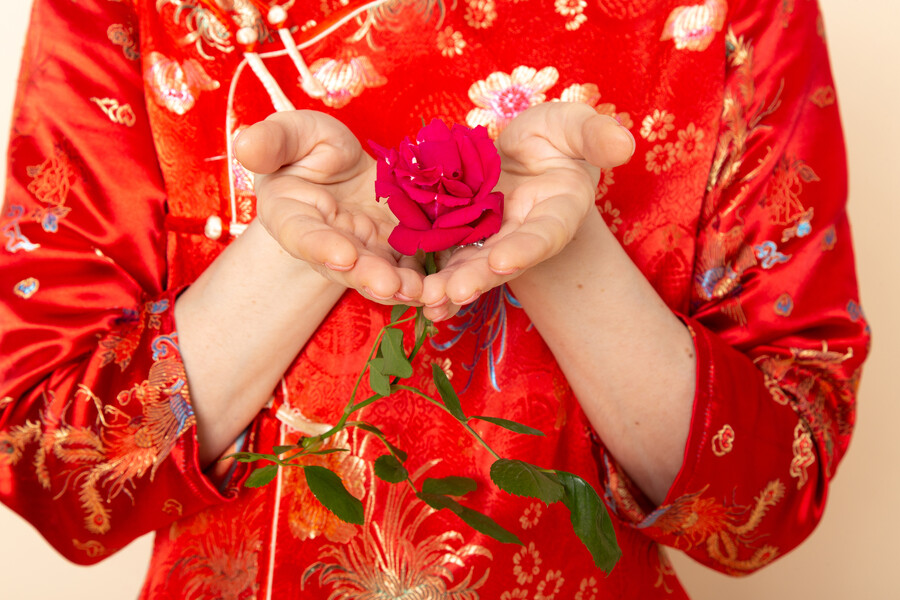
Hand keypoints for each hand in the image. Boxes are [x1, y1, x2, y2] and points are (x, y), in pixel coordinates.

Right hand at [235, 110, 424, 303]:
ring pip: (379, 272)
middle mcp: (326, 242)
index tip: (343, 256)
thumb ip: (271, 141)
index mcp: (291, 216)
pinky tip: (441, 288)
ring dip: (399, 285)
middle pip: (345, 264)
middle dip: (368, 276)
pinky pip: (409, 267)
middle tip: (390, 285)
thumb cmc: (308, 148)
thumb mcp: (291, 133)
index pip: (302, 235)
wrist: (342, 167)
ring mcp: (362, 250)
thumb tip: (244, 145)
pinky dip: (424, 278)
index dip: (320, 247)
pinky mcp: (393, 250)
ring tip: (421, 292)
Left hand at [420, 102, 634, 319]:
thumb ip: (594, 135)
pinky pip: (447, 259)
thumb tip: (625, 145)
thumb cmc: (553, 137)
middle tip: (454, 293)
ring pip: (472, 265)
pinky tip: (414, 297)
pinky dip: (434, 279)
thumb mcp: (573, 125)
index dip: (528, 248)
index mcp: (558, 211)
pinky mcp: (463, 238)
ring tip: (428, 300)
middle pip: (504, 259)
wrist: (521, 153)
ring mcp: (492, 240)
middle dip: (480, 276)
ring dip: (452, 284)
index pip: (547, 233)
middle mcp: (525, 234)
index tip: (506, 260)